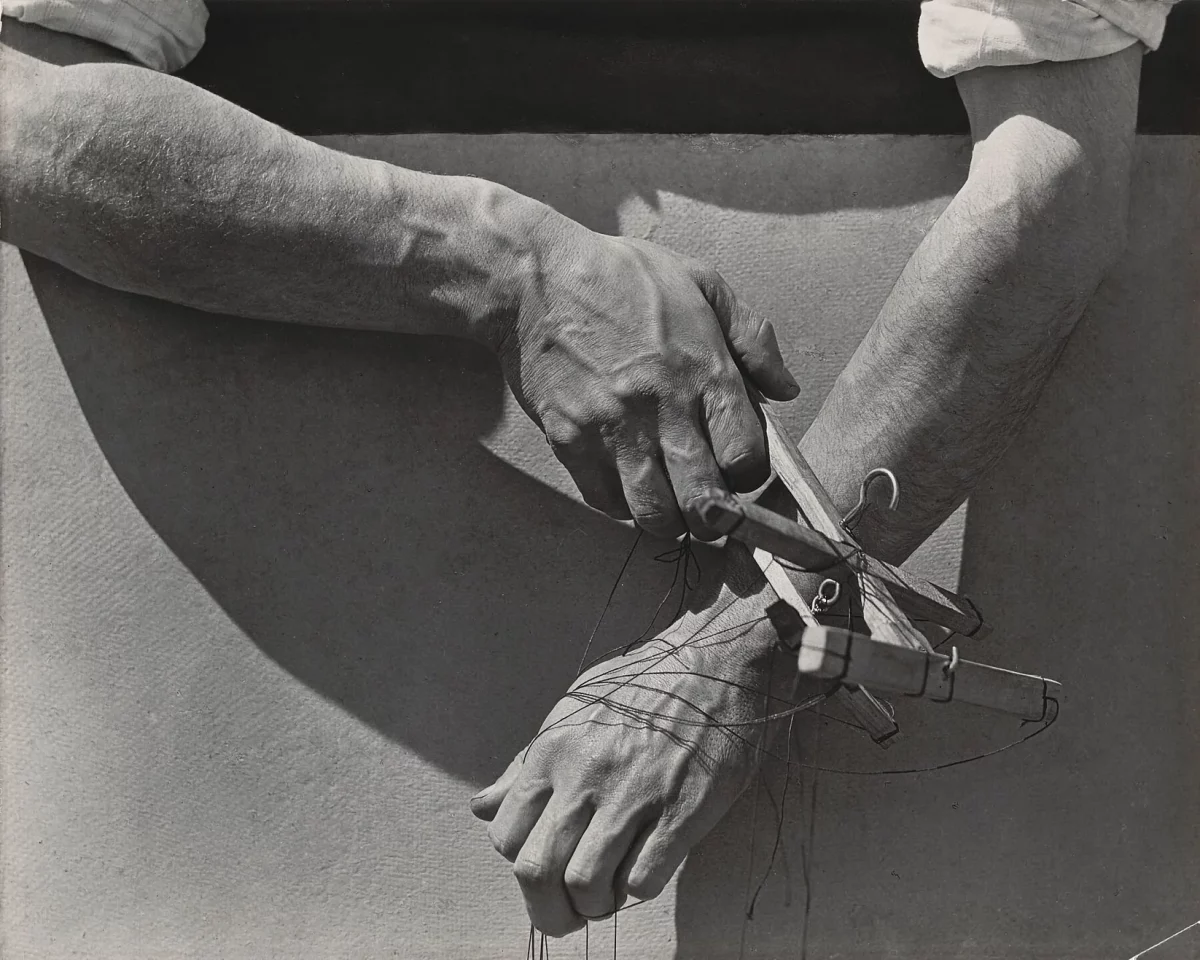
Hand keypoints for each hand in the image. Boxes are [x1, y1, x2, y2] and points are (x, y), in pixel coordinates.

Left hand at [470, 612, 782, 936]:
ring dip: (594, 904)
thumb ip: (528, 762)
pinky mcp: (683, 812)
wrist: (717, 663)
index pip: (506, 836)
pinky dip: (637, 889)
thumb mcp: (574, 708)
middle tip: (569, 913)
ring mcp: (634, 795)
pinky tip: (646, 868)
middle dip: (547, 910)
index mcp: (553, 750)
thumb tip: (484, 807)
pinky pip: (643, 879)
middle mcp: (585, 775)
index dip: (522, 865)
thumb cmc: (643, 684)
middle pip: (536, 871)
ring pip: (586, 883)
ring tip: (609, 894)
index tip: (547, 867)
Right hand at [494, 212, 799, 539]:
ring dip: (670, 519)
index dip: (749, 476)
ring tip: (671, 502)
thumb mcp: (702, 282)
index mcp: (705, 370)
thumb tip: (785, 389)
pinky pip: (605, 502)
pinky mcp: (570, 441)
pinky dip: (622, 505)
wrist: (533, 278)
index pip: (747, 458)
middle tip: (711, 508)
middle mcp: (663, 408)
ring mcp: (613, 430)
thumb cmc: (619, 276)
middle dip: (716, 517)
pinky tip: (628, 482)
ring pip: (655, 514)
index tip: (739, 470)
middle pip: (705, 502)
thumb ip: (753, 337)